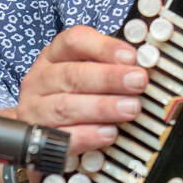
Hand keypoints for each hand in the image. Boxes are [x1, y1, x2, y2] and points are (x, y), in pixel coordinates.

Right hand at [15, 25, 145, 182]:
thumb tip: (148, 62)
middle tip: (139, 81)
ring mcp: (35, 110)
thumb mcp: (84, 72)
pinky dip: (87, 135)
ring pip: (66, 106)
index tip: (131, 56)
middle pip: (72, 75)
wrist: (33, 136)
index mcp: (54, 56)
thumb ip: (111, 65)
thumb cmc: (69, 96)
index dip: (104, 47)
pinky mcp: (38, 140)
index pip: (74, 41)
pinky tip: (109, 133)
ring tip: (131, 108)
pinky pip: (62, 138)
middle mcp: (40, 80)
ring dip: (102, 107)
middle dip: (109, 78)